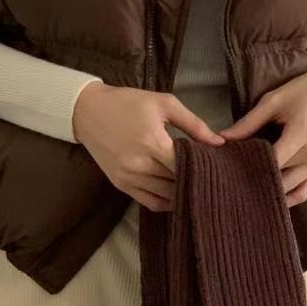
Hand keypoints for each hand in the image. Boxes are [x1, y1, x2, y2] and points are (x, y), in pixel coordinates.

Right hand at [73, 83, 224, 211]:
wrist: (88, 112)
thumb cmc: (128, 103)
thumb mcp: (163, 104)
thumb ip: (194, 123)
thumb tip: (219, 143)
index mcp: (152, 142)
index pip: (185, 166)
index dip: (202, 167)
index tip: (216, 164)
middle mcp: (139, 165)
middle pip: (177, 182)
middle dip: (195, 179)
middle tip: (211, 177)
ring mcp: (129, 178)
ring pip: (166, 196)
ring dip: (182, 192)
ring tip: (197, 186)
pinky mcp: (121, 185)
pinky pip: (150, 202)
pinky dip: (166, 202)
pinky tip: (178, 195)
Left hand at [219, 67, 306, 207]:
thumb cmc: (304, 91)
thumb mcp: (274, 101)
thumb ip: (248, 123)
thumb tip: (222, 139)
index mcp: (302, 133)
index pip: (271, 161)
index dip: (248, 167)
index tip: (228, 169)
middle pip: (278, 178)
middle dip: (255, 180)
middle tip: (231, 181)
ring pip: (289, 190)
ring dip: (269, 191)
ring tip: (246, 191)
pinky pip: (302, 193)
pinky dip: (286, 198)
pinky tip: (269, 197)